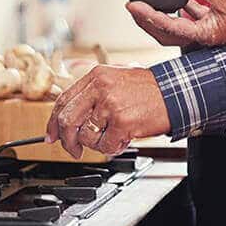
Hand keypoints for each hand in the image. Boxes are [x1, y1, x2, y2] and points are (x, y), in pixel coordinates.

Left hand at [45, 66, 169, 157]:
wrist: (174, 92)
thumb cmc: (148, 89)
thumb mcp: (116, 80)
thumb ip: (92, 95)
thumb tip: (68, 120)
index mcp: (96, 76)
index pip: (64, 101)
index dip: (53, 122)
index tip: (51, 136)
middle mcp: (100, 88)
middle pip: (67, 120)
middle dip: (68, 141)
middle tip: (74, 150)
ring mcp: (110, 105)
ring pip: (86, 136)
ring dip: (97, 144)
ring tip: (113, 135)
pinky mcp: (122, 122)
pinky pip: (106, 146)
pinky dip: (114, 147)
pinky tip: (124, 137)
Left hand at [126, 0, 225, 47]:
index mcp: (205, 34)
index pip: (168, 26)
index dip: (148, 16)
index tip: (133, 6)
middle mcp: (205, 35)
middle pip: (167, 32)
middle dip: (148, 21)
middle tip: (133, 8)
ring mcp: (211, 30)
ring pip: (178, 25)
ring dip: (162, 15)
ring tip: (148, 3)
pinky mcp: (218, 21)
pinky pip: (193, 15)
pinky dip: (182, 8)